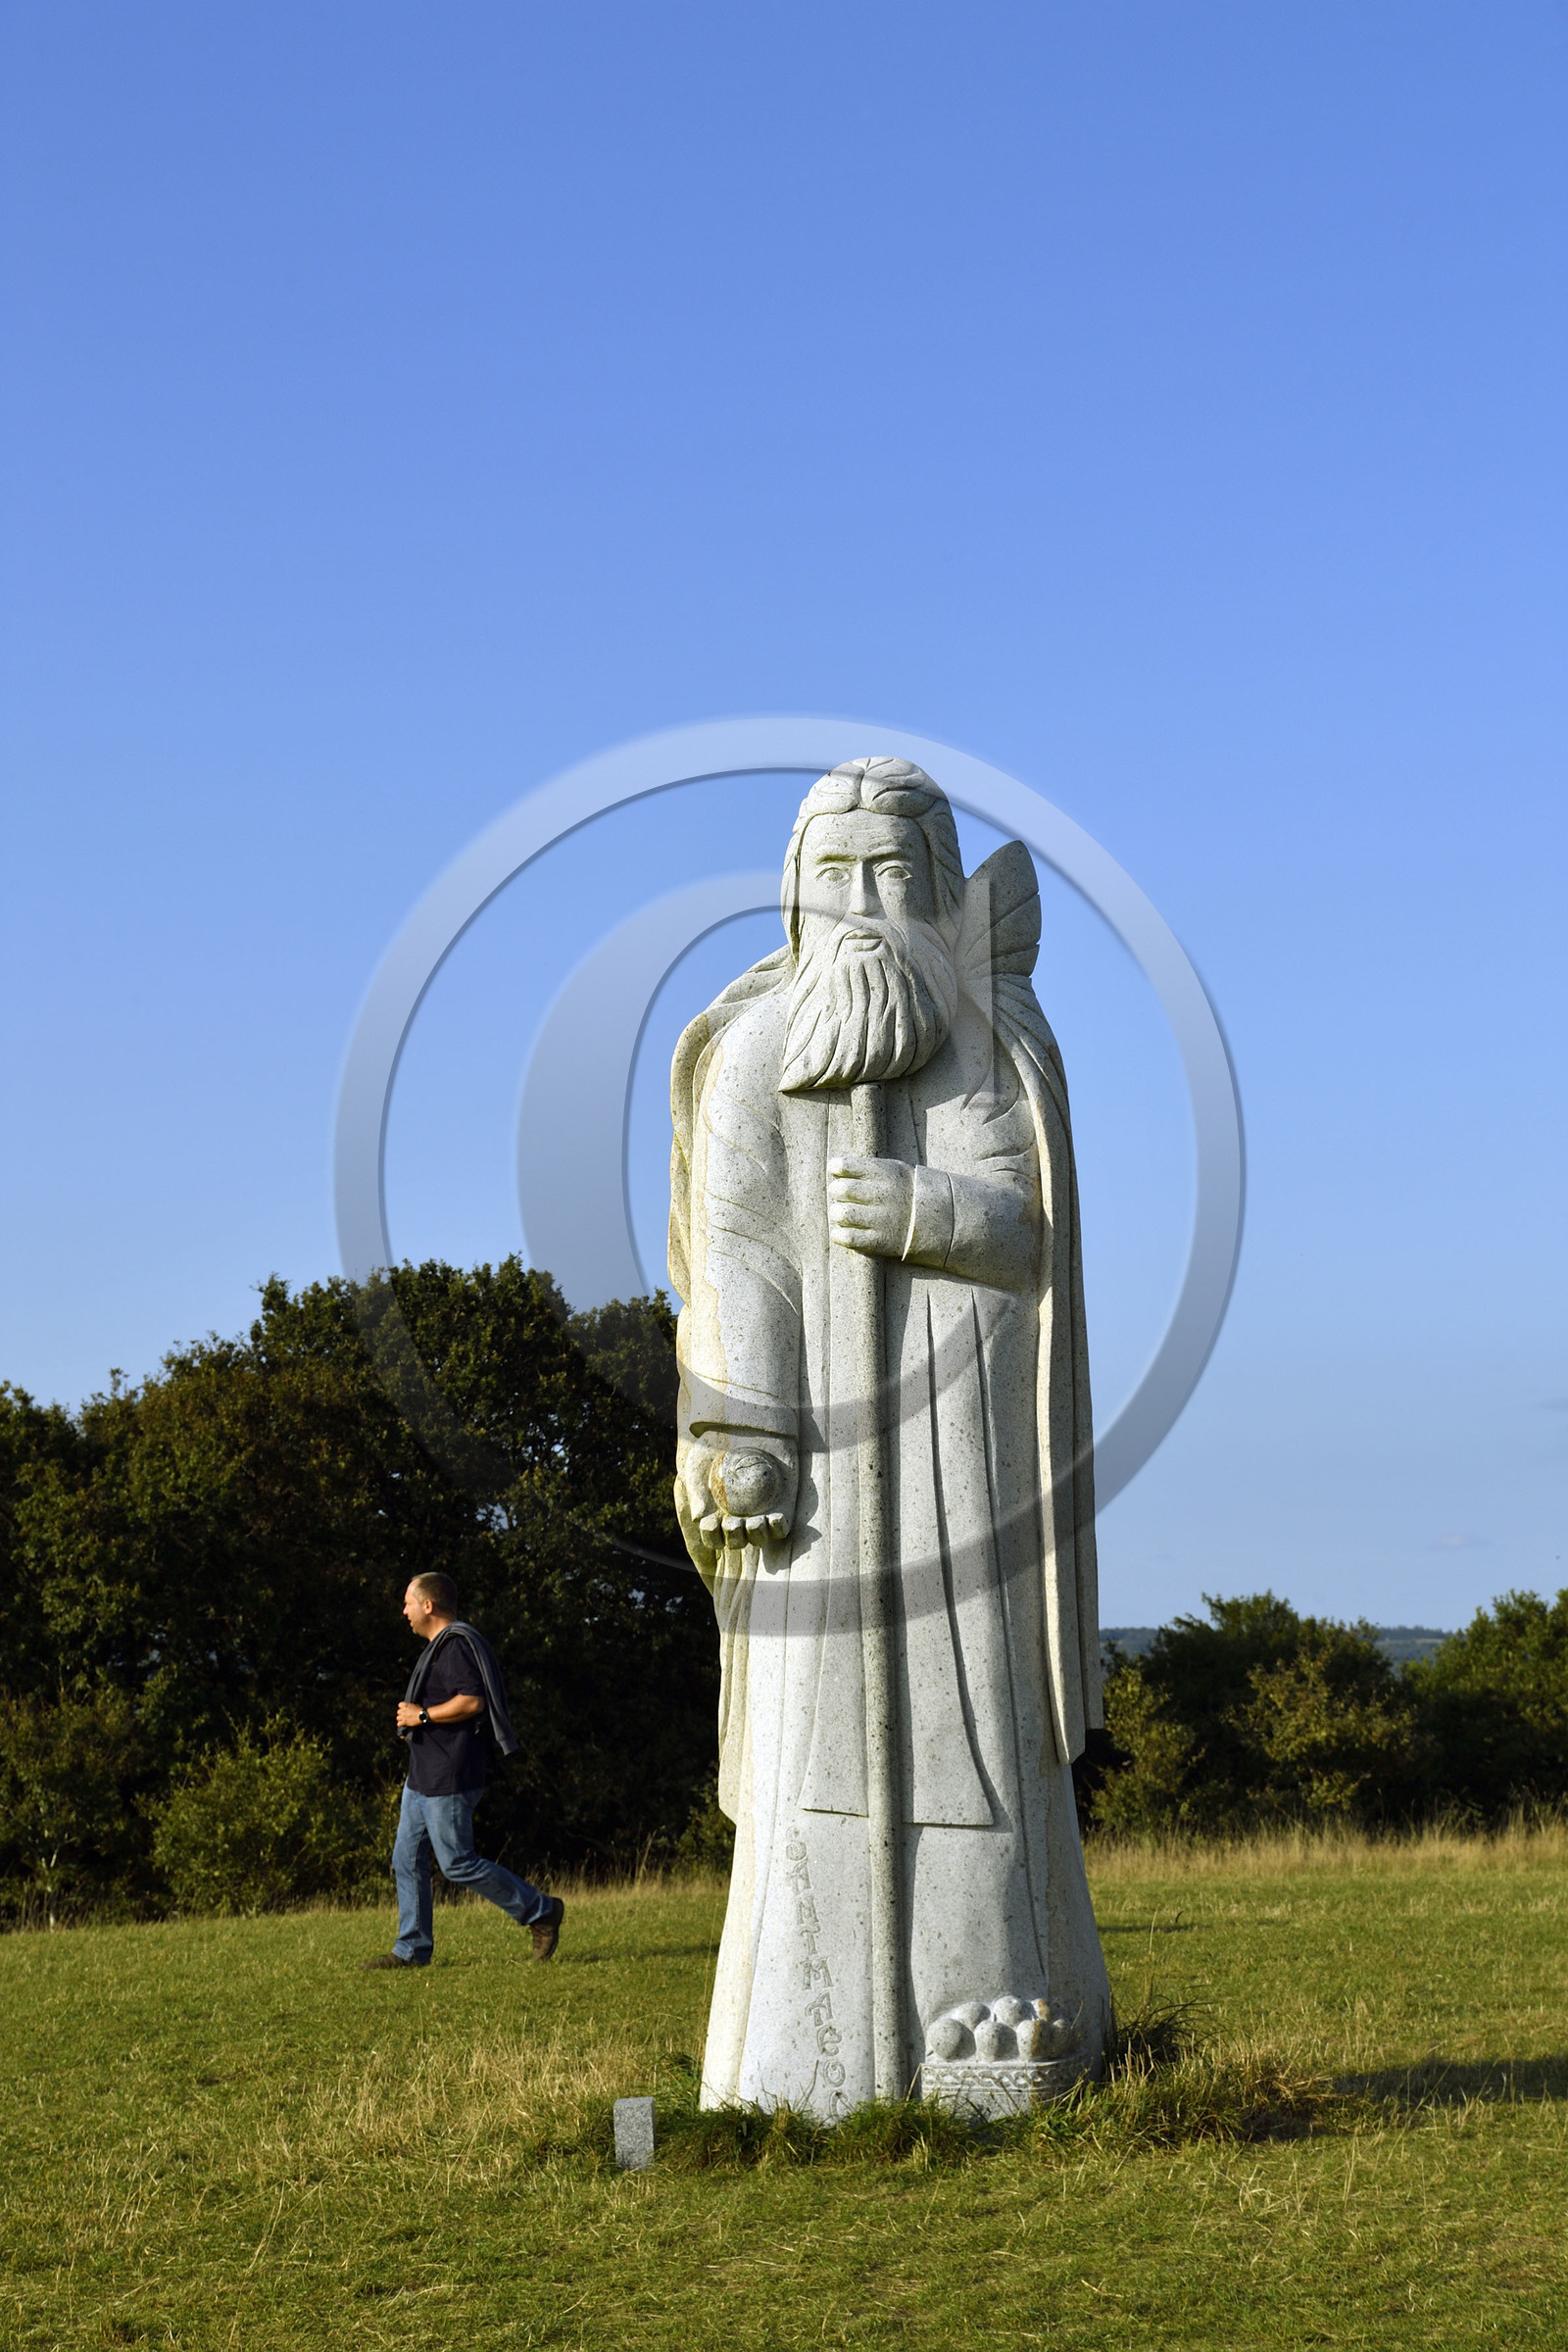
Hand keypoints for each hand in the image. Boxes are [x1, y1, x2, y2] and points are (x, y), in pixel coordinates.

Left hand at [395, 1701, 421, 1728]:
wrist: (423, 1716)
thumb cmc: (420, 1710)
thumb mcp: (416, 1705)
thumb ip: (411, 1706)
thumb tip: (410, 1707)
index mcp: (406, 1705)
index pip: (399, 1705)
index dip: (402, 1707)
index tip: (404, 1709)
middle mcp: (403, 1710)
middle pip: (398, 1712)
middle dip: (401, 1714)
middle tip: (405, 1715)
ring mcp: (403, 1716)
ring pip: (397, 1718)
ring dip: (400, 1719)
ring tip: (404, 1720)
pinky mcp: (404, 1722)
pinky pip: (398, 1724)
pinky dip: (400, 1724)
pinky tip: (404, 1724)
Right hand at [676, 1433, 796, 1562]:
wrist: (749, 1423)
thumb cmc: (717, 1441)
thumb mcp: (698, 1460)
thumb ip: (696, 1489)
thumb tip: (700, 1518)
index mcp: (717, 1513)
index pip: (713, 1536)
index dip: (711, 1536)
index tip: (711, 1521)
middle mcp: (739, 1518)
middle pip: (736, 1541)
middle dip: (734, 1539)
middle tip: (733, 1523)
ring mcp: (761, 1514)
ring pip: (759, 1537)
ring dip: (756, 1536)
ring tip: (754, 1523)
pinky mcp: (782, 1507)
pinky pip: (781, 1526)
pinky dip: (778, 1527)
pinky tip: (774, 1517)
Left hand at [827, 1155, 912, 1258]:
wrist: (941, 1219)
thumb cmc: (909, 1191)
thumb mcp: (896, 1170)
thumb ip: (868, 1169)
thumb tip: (834, 1169)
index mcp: (885, 1173)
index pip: (844, 1166)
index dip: (836, 1168)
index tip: (838, 1171)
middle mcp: (882, 1195)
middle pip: (841, 1189)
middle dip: (837, 1191)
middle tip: (842, 1195)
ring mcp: (882, 1220)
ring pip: (841, 1214)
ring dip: (837, 1213)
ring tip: (843, 1213)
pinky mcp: (881, 1242)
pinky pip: (848, 1238)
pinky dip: (839, 1234)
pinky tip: (843, 1231)